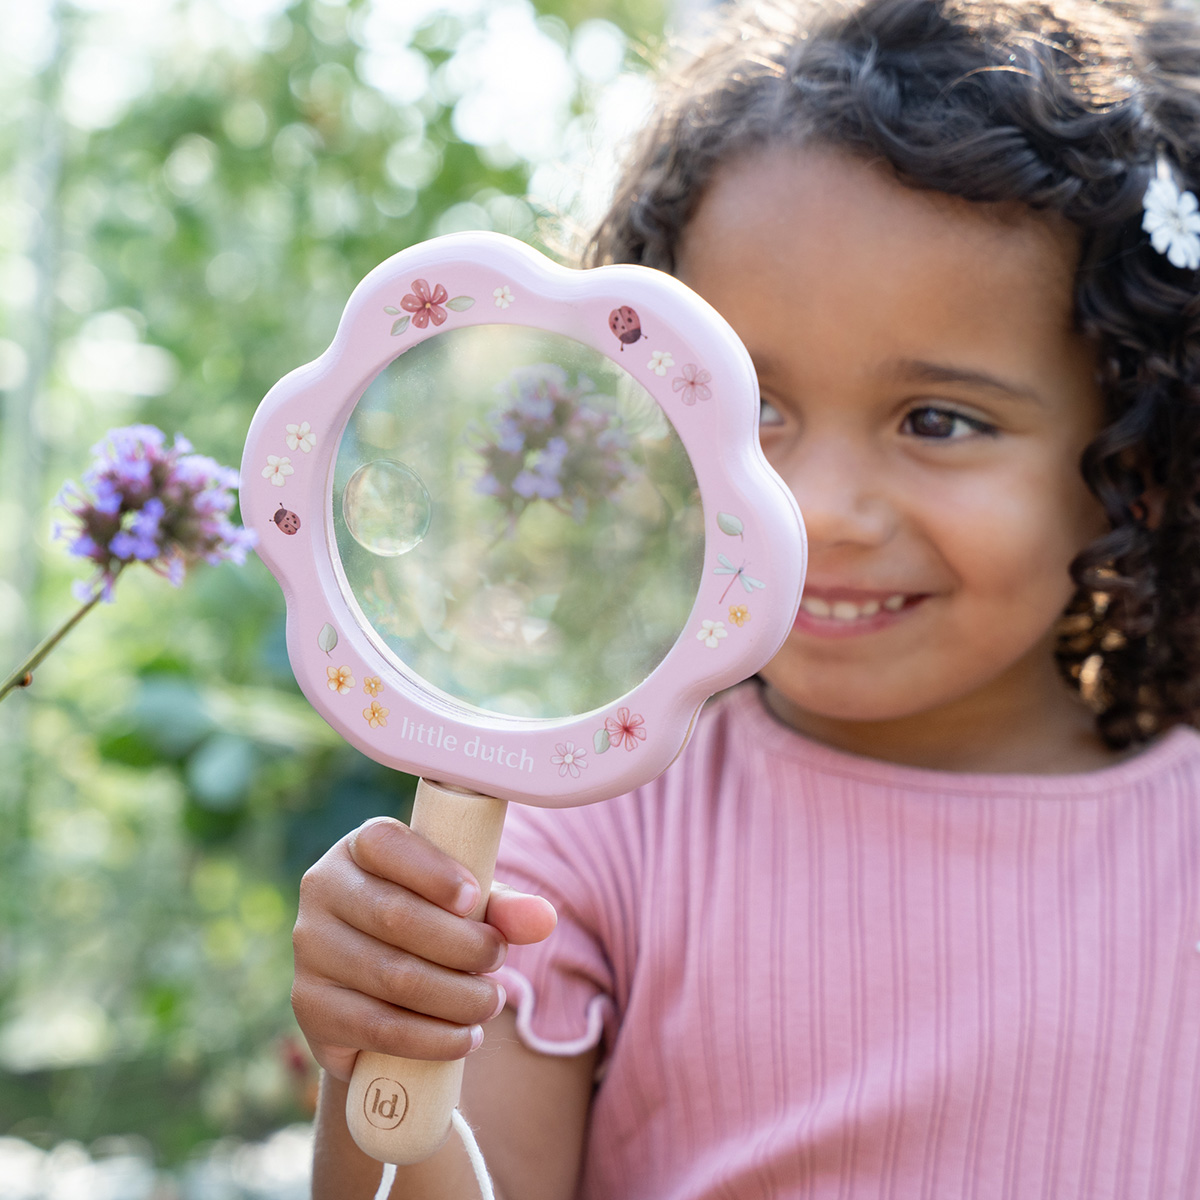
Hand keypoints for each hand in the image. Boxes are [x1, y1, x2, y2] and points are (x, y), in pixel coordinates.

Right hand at [291, 815, 556, 1081]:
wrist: (372, 995)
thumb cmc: (429, 927)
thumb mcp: (465, 907)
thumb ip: (503, 907)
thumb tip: (544, 919)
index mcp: (359, 848)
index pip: (386, 844)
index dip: (432, 871)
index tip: (474, 899)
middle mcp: (323, 890)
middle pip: (395, 916)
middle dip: (461, 944)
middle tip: (498, 960)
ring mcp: (310, 949)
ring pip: (392, 975)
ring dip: (455, 995)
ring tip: (491, 1002)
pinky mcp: (310, 1005)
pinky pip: (378, 1026)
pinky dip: (432, 1037)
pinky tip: (466, 1037)